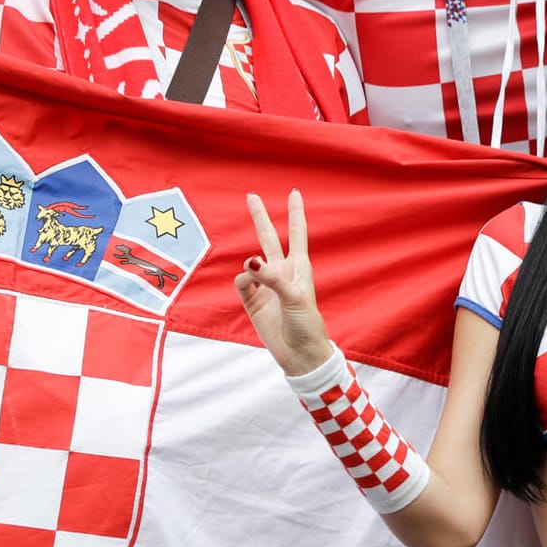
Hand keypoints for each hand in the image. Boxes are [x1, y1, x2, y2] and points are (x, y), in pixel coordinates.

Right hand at [235, 190, 335, 376]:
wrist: (298, 353)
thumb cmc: (306, 324)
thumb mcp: (295, 296)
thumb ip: (272, 277)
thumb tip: (250, 262)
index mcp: (300, 267)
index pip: (297, 234)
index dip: (296, 213)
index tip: (294, 192)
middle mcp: (282, 272)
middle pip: (269, 238)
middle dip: (260, 217)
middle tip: (251, 196)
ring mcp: (265, 285)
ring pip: (250, 262)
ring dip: (251, 265)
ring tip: (257, 274)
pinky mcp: (251, 300)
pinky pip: (241, 282)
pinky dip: (243, 281)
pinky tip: (250, 289)